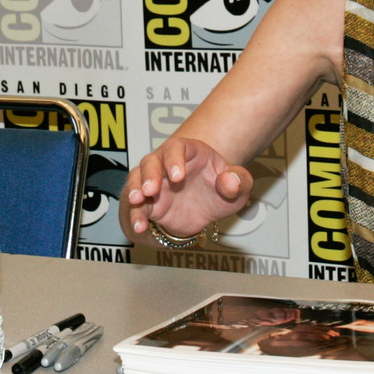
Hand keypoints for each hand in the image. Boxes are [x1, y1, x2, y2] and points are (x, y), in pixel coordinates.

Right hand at [124, 137, 250, 240]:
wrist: (204, 213)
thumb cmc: (220, 192)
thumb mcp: (238, 189)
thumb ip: (239, 182)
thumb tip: (230, 181)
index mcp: (190, 153)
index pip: (178, 147)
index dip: (174, 158)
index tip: (177, 176)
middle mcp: (167, 163)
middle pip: (152, 161)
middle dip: (150, 175)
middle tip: (150, 190)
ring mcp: (155, 182)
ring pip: (137, 178)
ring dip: (135, 189)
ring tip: (136, 201)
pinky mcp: (147, 202)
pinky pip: (136, 205)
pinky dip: (136, 215)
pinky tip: (140, 226)